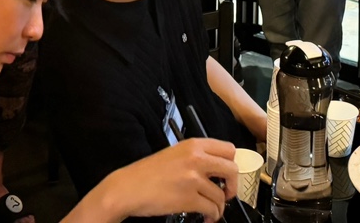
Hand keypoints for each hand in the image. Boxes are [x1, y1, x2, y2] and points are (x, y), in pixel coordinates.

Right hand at [94, 139, 236, 222]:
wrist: (128, 188)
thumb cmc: (147, 173)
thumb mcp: (174, 154)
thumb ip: (196, 156)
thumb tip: (217, 168)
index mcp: (193, 145)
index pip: (228, 149)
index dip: (231, 164)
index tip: (227, 175)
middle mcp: (196, 158)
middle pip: (232, 169)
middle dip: (232, 185)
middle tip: (225, 193)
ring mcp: (193, 178)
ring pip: (222, 194)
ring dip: (219, 206)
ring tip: (211, 209)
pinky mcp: (189, 198)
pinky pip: (212, 208)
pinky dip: (212, 216)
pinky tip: (206, 217)